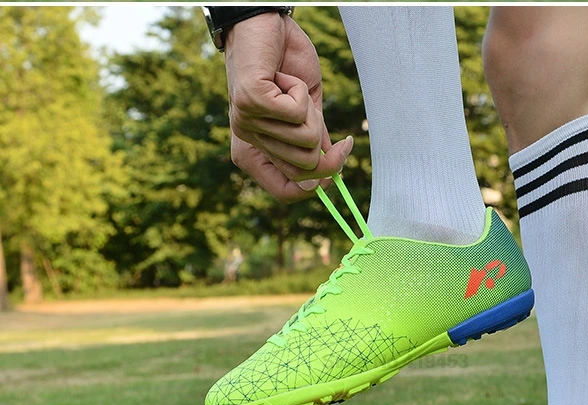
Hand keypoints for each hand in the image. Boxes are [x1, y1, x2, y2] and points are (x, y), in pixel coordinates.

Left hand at [224, 13, 352, 201]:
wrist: (263, 23)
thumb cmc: (284, 63)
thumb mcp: (304, 110)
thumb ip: (312, 140)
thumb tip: (330, 172)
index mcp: (254, 152)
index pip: (285, 193)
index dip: (317, 185)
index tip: (338, 162)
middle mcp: (246, 142)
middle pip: (303, 170)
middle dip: (324, 144)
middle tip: (317, 113)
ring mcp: (246, 123)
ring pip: (305, 140)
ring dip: (310, 109)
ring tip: (292, 87)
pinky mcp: (251, 101)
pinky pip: (296, 112)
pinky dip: (300, 91)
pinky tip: (284, 76)